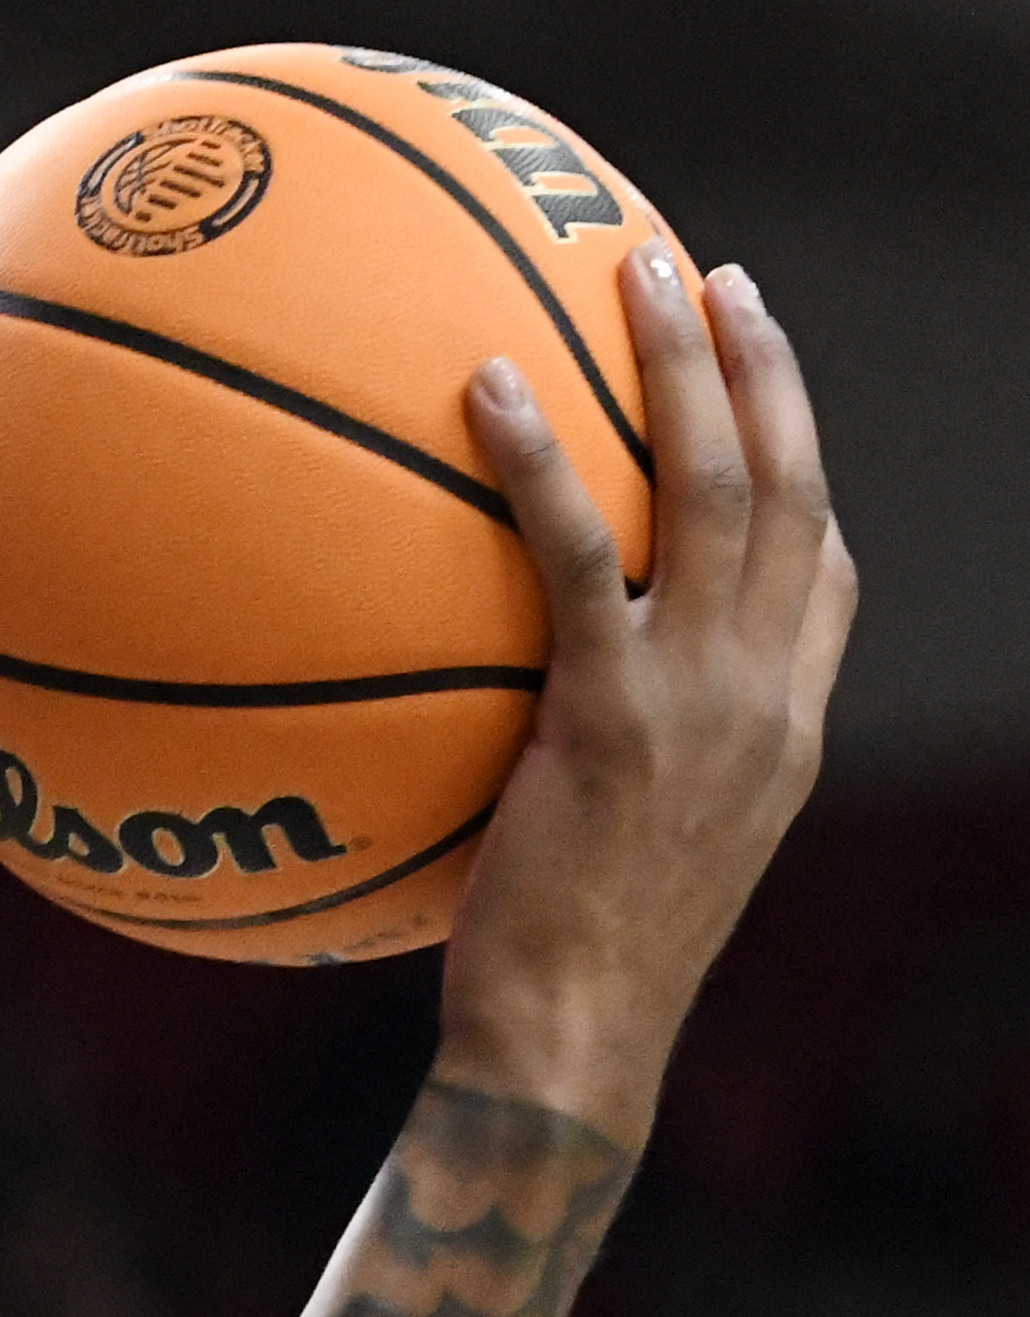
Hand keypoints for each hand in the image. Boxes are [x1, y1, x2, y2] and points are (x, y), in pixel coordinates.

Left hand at [438, 249, 857, 1125]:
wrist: (571, 1051)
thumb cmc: (563, 983)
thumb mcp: (615, 864)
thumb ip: (606, 773)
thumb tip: (526, 736)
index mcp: (784, 731)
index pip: (822, 575)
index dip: (801, 472)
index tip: (761, 386)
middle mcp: (769, 697)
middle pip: (793, 485)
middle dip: (760, 366)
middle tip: (709, 273)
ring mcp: (704, 700)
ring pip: (721, 485)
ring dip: (682, 361)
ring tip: (638, 264)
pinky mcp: (613, 718)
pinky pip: (576, 558)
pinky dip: (539, 462)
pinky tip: (492, 384)